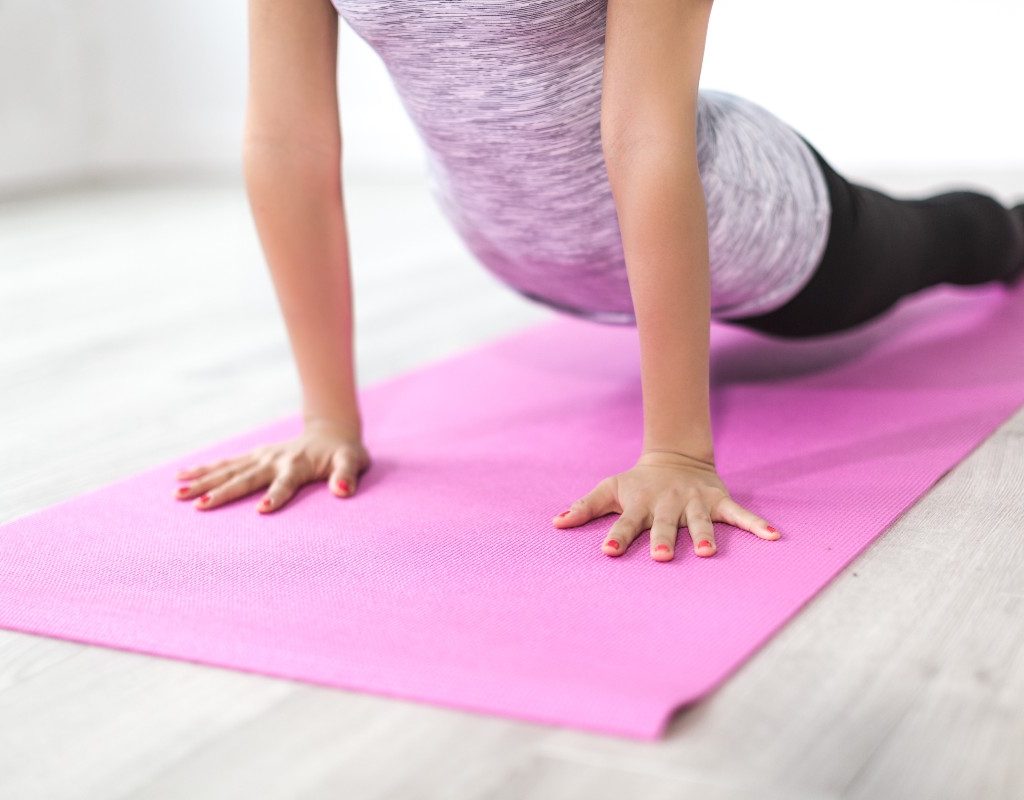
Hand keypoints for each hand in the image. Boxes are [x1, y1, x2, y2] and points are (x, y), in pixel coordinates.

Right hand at [172, 419, 371, 512]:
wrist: (332, 432)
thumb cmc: (344, 453)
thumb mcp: (353, 462)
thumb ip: (347, 475)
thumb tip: (343, 491)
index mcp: (298, 466)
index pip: (285, 484)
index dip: (276, 496)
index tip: (262, 510)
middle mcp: (274, 460)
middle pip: (246, 478)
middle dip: (223, 492)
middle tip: (200, 506)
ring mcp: (261, 457)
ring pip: (228, 470)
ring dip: (204, 482)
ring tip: (178, 494)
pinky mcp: (253, 456)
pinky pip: (225, 463)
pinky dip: (203, 469)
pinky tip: (181, 477)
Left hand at [551, 450, 780, 560]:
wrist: (675, 457)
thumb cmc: (637, 483)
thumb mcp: (609, 489)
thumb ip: (584, 507)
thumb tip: (555, 523)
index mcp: (640, 504)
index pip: (625, 522)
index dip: (616, 536)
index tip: (608, 551)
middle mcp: (667, 504)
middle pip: (664, 525)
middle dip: (662, 540)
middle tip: (660, 557)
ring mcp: (694, 503)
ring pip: (700, 521)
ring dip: (705, 535)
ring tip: (708, 553)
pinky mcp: (718, 501)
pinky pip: (740, 515)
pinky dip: (756, 525)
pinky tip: (773, 537)